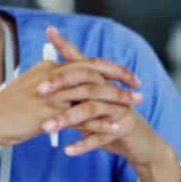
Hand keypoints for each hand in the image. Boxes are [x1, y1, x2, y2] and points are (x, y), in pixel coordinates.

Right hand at [0, 32, 144, 151]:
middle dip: (119, 78)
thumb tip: (69, 86)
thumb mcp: (31, 90)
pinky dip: (100, 122)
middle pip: (93, 71)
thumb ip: (52, 86)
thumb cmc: (9, 110)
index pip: (85, 62)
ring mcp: (50, 95)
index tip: (127, 75)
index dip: (109, 67)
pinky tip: (116, 126)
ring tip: (135, 106)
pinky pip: (82, 116)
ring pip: (91, 92)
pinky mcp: (48, 114)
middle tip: (139, 86)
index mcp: (48, 68)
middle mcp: (51, 77)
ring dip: (116, 98)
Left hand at [35, 30, 178, 181]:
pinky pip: (101, 136)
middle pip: (86, 80)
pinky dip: (84, 144)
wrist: (141, 143)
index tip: (49, 31)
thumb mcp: (89, 106)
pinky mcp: (124, 128)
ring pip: (91, 109)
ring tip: (46, 128)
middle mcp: (112, 90)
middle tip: (39, 89)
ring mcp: (119, 109)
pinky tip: (67, 150)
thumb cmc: (110, 122)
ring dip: (67, 119)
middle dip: (62, 83)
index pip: (82, 60)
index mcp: (101, 82)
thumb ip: (71, 96)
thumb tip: (42, 84)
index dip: (67, 45)